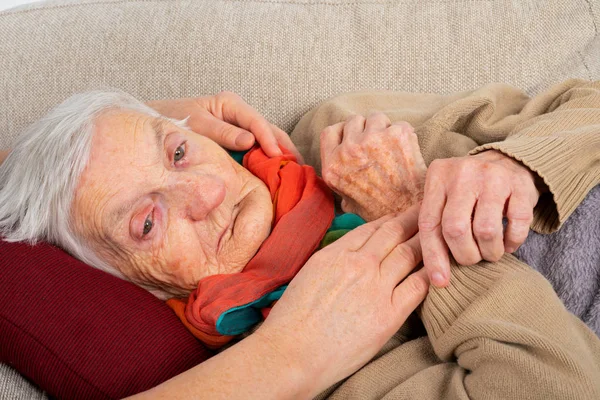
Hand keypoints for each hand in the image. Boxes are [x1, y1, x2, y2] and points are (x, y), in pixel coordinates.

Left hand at [147, 91, 303, 161]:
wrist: (155, 126)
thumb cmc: (171, 121)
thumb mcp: (195, 125)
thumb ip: (221, 132)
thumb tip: (251, 141)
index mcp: (230, 104)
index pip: (257, 121)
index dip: (270, 139)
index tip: (278, 157)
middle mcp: (239, 114)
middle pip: (270, 130)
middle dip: (286, 148)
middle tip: (301, 169)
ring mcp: (240, 128)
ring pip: (268, 141)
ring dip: (282, 157)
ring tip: (297, 175)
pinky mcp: (237, 142)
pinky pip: (258, 151)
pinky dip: (270, 162)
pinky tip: (280, 176)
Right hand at [255, 206, 428, 395]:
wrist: (292, 351)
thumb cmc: (291, 320)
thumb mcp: (307, 276)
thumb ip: (331, 262)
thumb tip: (345, 257)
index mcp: (335, 254)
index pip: (371, 228)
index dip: (391, 219)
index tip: (401, 216)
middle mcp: (358, 264)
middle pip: (395, 233)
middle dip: (415, 219)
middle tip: (431, 210)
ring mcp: (375, 287)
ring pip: (410, 254)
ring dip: (428, 242)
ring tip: (442, 235)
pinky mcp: (388, 314)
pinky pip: (417, 287)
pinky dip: (430, 275)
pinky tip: (439, 271)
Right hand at [320, 113, 426, 220]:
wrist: (410, 212)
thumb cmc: (381, 211)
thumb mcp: (349, 204)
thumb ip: (341, 187)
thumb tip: (343, 186)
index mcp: (332, 166)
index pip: (330, 132)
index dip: (343, 131)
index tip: (353, 136)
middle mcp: (348, 150)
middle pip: (353, 120)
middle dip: (365, 128)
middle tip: (377, 143)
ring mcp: (372, 139)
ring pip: (376, 117)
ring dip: (384, 128)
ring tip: (392, 146)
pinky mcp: (397, 134)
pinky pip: (400, 124)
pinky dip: (405, 135)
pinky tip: (407, 151)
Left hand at [419, 150, 539, 286]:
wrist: (507, 159)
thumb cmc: (468, 189)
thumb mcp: (444, 196)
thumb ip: (436, 224)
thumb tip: (435, 275)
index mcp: (437, 176)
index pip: (429, 223)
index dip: (434, 257)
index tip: (441, 281)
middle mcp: (462, 172)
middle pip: (456, 229)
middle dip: (464, 255)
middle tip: (471, 259)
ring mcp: (493, 176)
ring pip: (486, 230)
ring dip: (489, 252)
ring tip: (490, 252)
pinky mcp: (521, 184)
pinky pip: (516, 225)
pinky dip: (512, 242)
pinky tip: (508, 243)